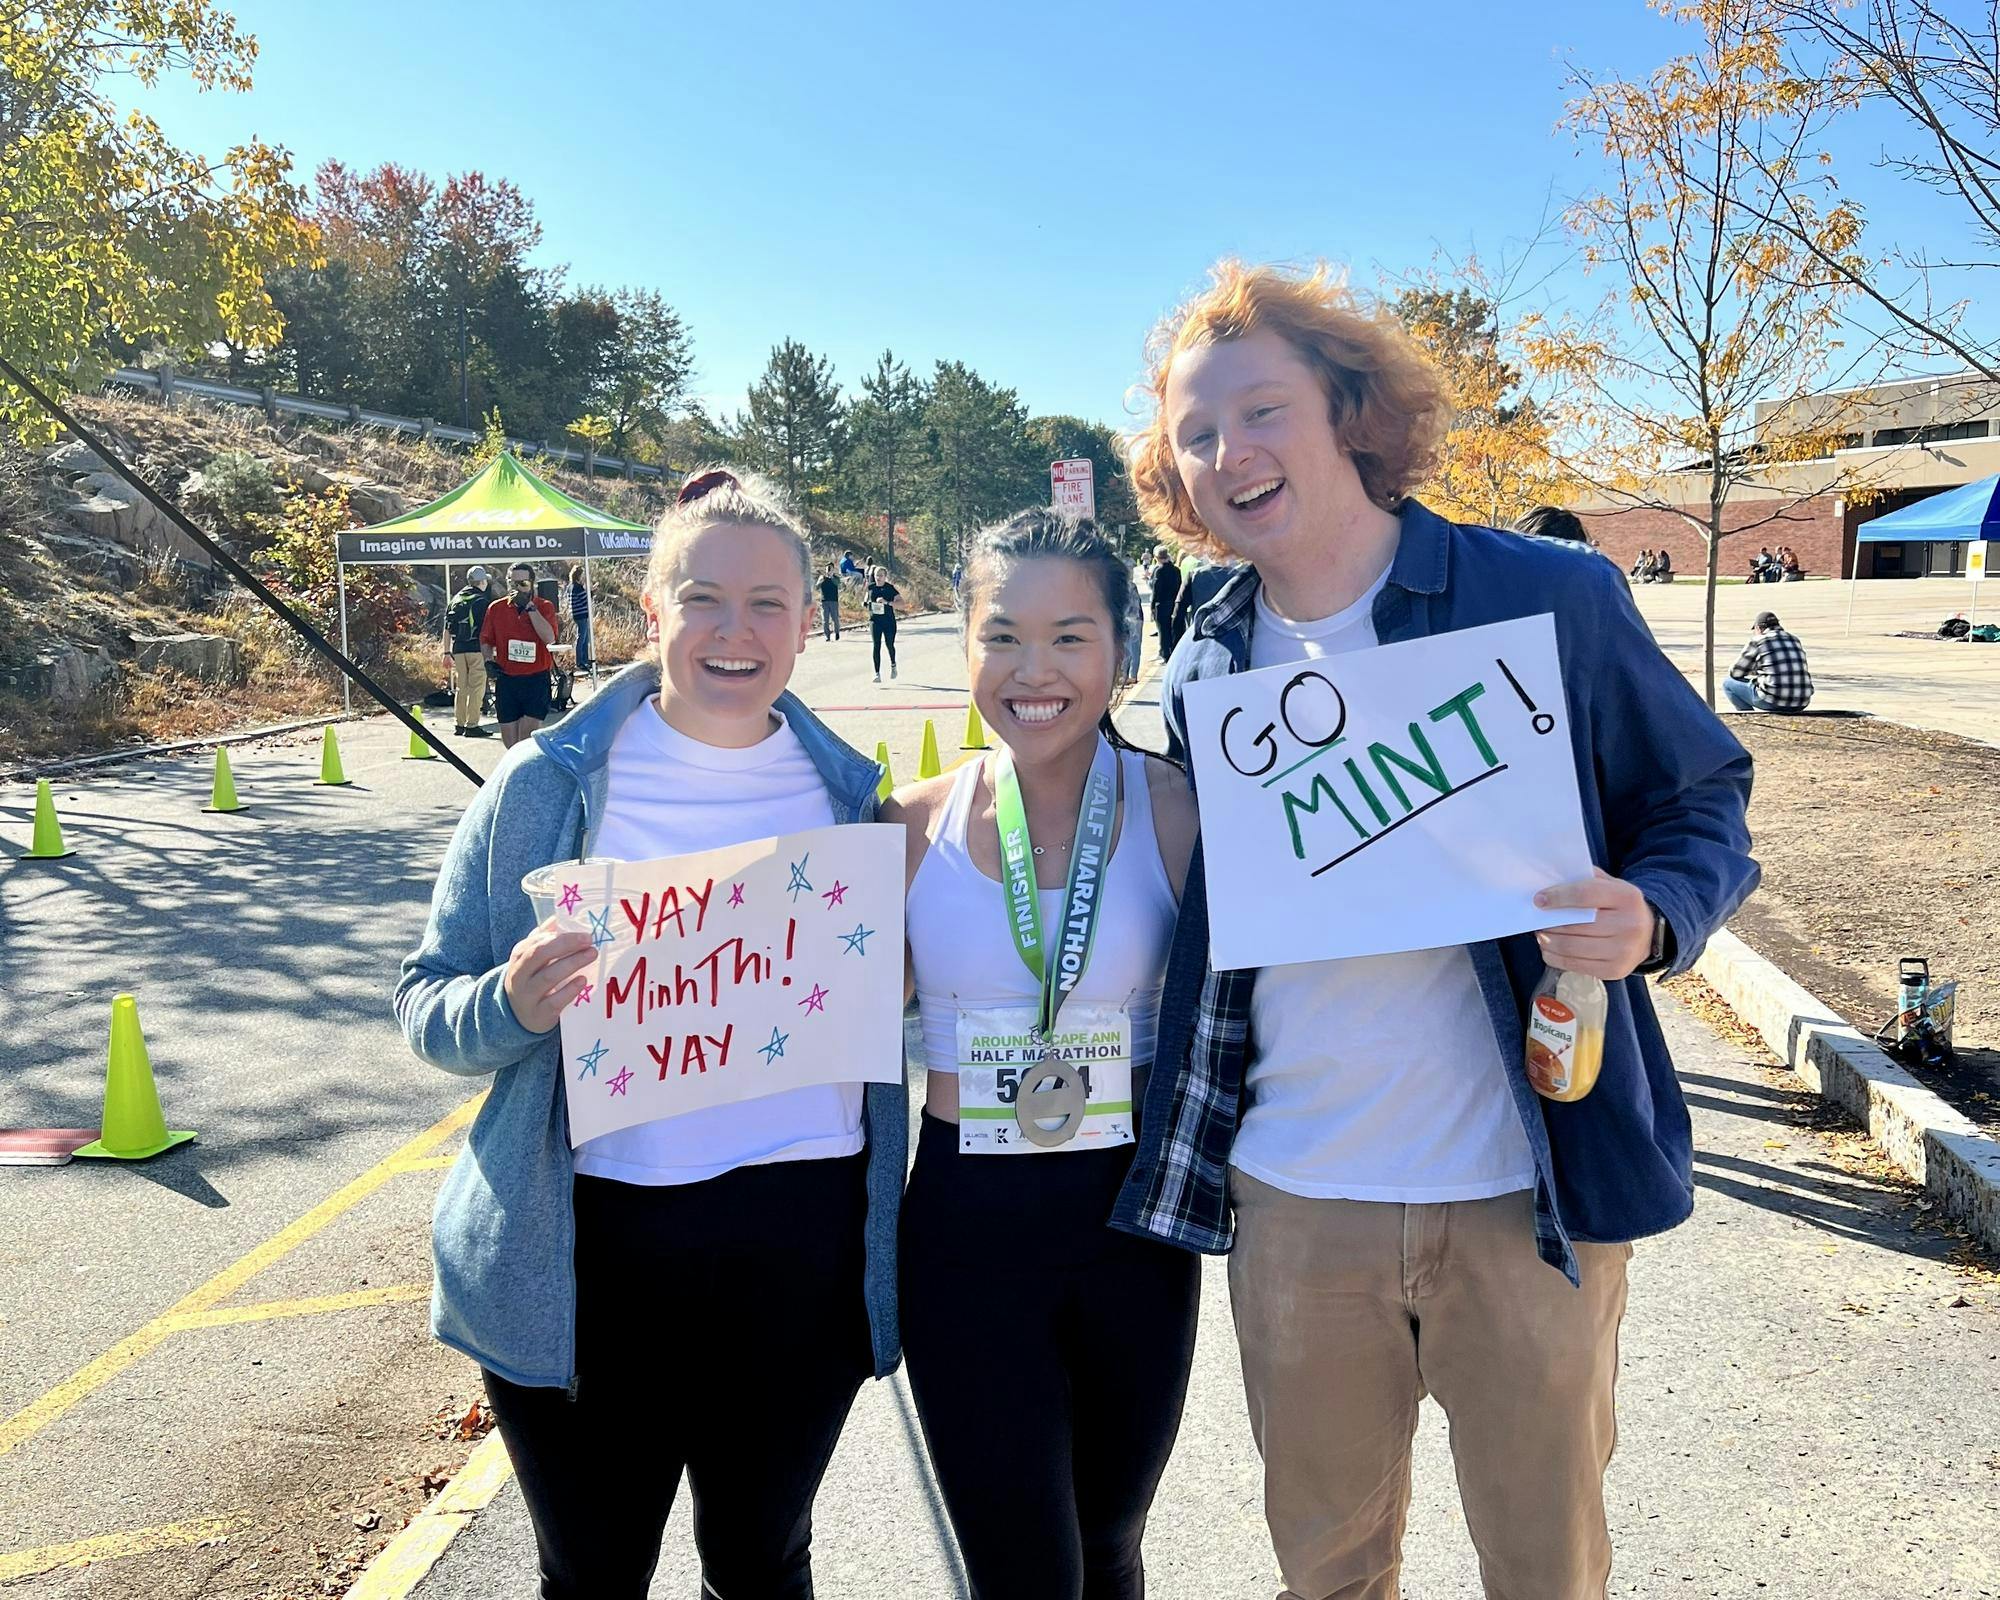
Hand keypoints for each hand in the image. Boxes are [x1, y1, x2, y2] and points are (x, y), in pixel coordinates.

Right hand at [503, 921, 596, 1032]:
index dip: (560, 937)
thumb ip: (545, 937)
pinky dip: (569, 990)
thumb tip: (561, 916)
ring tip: (591, 955)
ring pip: (548, 977)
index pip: (536, 942)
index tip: (584, 933)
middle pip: (539, 955)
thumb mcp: (532, 957)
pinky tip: (582, 981)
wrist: (517, 1014)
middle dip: (565, 945)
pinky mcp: (539, 1014)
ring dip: (571, 964)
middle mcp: (520, 974)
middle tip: (589, 941)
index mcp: (520, 956)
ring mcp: (528, 995)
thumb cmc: (531, 978)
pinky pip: (554, 1001)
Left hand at [1533, 868, 1655, 980]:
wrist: (1648, 933)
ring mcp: (1623, 951)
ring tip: (1541, 934)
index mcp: (1627, 897)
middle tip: (1537, 919)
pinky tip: (1549, 949)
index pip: (1584, 895)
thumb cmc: (1619, 906)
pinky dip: (1554, 957)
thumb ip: (1584, 879)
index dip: (1558, 897)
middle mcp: (1629, 925)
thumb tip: (1549, 883)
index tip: (1539, 900)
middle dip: (1549, 923)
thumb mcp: (1611, 885)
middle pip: (1576, 925)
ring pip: (1571, 947)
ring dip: (1548, 941)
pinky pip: (1574, 965)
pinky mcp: (1614, 970)